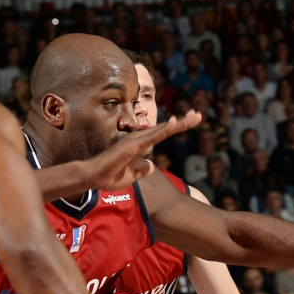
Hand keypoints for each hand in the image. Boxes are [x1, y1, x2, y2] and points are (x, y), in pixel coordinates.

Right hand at [87, 112, 202, 191]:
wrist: (95, 178)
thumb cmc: (110, 176)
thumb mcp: (132, 176)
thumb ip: (142, 170)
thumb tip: (152, 166)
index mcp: (141, 145)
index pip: (162, 134)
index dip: (176, 127)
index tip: (191, 120)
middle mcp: (139, 139)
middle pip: (164, 129)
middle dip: (182, 122)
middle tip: (198, 114)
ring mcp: (136, 141)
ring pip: (161, 130)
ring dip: (178, 124)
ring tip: (193, 116)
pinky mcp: (132, 146)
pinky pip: (152, 137)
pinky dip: (164, 130)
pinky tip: (174, 123)